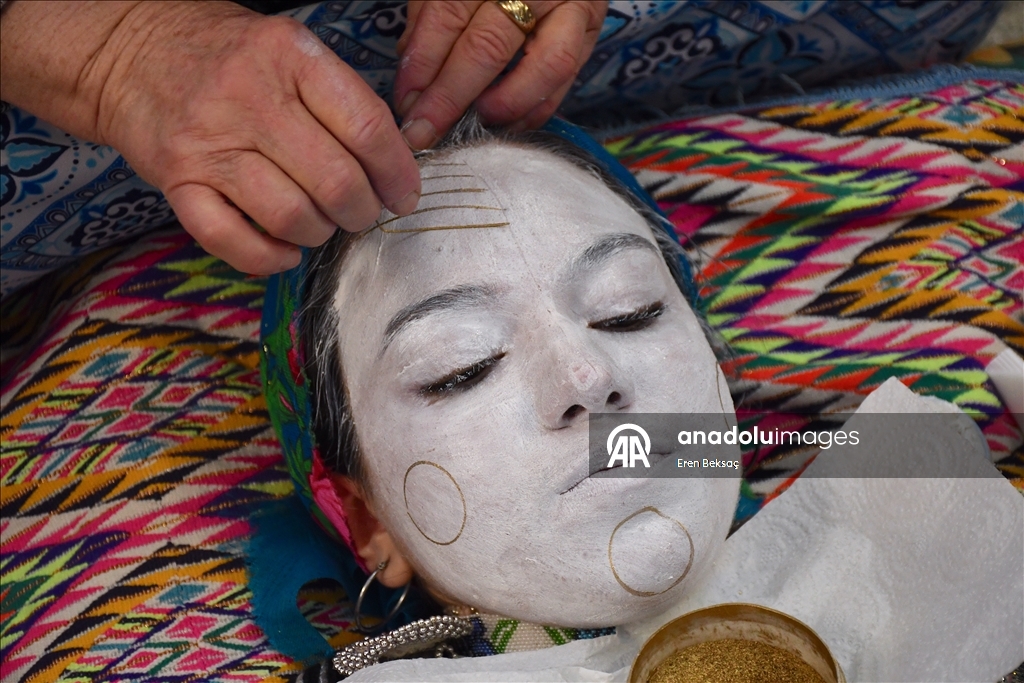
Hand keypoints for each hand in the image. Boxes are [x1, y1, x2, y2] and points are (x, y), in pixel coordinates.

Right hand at [1, 1, 420, 274]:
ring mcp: (209, 142)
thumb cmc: (227, 56)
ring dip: (320, 233)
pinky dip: (270, 257)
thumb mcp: (289, 50)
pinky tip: (285, 249)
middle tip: (361, 212)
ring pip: (292, 215)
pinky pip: (233, 240)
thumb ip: (341, 99)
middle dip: (363, 211)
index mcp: (289, 56)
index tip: (403, 194)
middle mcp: (249, 97)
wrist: (129, 53)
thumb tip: (395, 166)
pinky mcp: (178, 182)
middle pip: (336, 180)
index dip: (397, 173)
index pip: (367, 127)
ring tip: (320, 223)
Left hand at [394, 1, 605, 149]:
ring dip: (503, 105)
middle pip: (489, 46)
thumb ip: (432, 15)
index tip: (406, 101)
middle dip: (450, 96)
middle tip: (424, 130)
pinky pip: (566, 79)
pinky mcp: (590, 32)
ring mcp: (571, 8)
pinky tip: (505, 123)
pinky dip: (534, 109)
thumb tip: (414, 71)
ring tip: (472, 125)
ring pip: (545, 66)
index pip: (449, 13)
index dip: (423, 62)